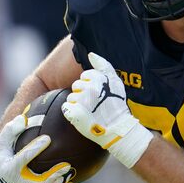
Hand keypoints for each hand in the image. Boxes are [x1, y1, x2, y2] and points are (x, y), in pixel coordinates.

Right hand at [0, 114, 75, 182]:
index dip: (36, 148)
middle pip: (39, 182)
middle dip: (54, 174)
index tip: (48, 138)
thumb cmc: (0, 156)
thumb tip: (22, 119)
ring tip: (68, 173)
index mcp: (9, 168)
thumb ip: (10, 130)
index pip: (24, 158)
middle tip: (66, 165)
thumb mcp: (1, 142)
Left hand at [61, 53, 152, 168]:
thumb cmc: (117, 106)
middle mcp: (90, 89)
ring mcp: (81, 101)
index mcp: (99, 79)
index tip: (98, 94)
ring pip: (71, 96)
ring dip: (77, 103)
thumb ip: (103, 65)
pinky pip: (66, 107)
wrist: (117, 129)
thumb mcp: (115, 82)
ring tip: (89, 111)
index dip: (90, 85)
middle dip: (83, 93)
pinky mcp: (74, 113)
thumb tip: (91, 54)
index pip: (85, 76)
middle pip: (76, 85)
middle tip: (94, 104)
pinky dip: (71, 112)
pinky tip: (81, 116)